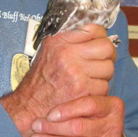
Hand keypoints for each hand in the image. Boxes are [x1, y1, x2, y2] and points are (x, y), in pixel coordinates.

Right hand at [0, 24, 121, 136]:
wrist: (29, 107)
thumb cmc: (39, 81)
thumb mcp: (47, 52)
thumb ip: (69, 41)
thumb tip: (95, 35)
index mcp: (59, 41)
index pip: (95, 30)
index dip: (101, 38)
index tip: (99, 45)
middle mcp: (67, 54)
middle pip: (107, 48)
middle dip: (108, 56)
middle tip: (100, 63)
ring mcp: (76, 72)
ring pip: (109, 68)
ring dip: (102, 75)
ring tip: (89, 79)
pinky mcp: (82, 89)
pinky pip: (104, 86)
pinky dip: (97, 91)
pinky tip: (85, 92)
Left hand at [29, 94, 124, 136]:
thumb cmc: (93, 118)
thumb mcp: (91, 106)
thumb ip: (74, 98)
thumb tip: (44, 93)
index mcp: (113, 105)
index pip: (89, 105)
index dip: (67, 110)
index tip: (49, 114)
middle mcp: (114, 124)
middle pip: (79, 126)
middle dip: (53, 127)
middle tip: (35, 126)